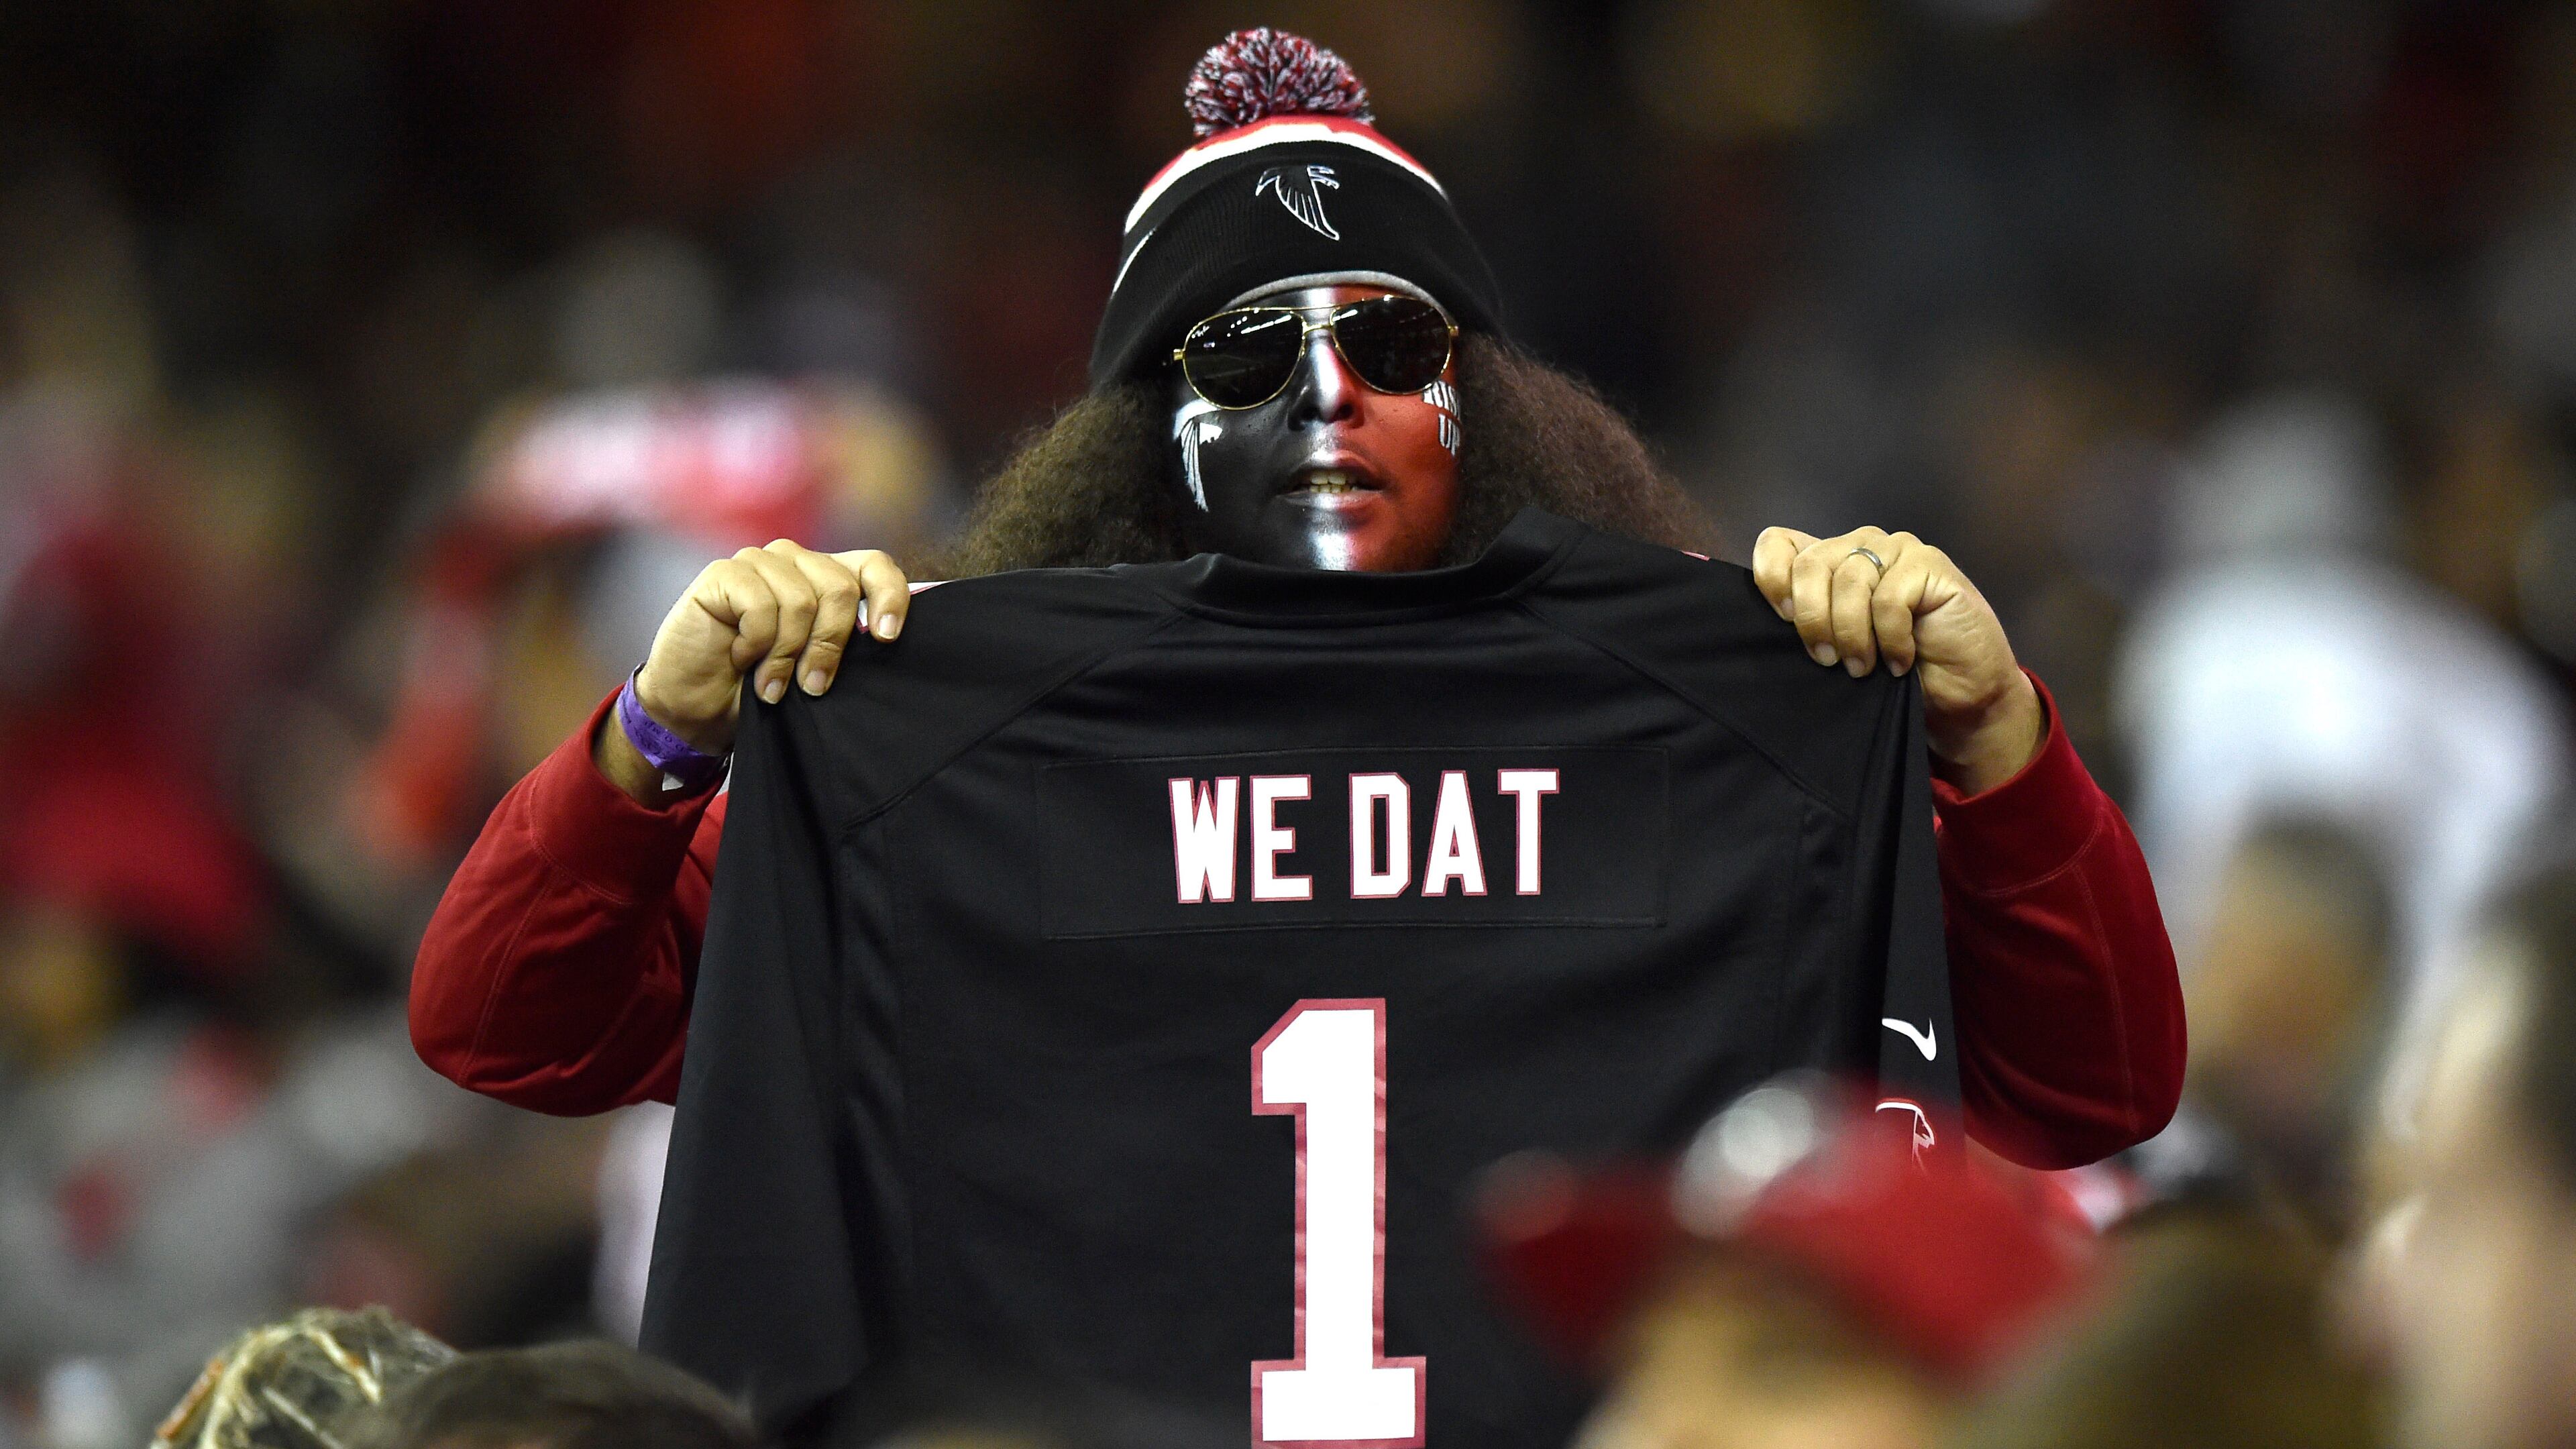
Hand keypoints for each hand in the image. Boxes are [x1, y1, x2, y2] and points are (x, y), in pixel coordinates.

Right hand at [594, 541, 910, 802]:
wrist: (698, 709)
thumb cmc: (762, 689)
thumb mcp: (817, 670)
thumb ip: (847, 645)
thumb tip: (883, 637)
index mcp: (828, 579)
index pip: (875, 566)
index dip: (889, 596)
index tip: (886, 638)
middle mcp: (797, 563)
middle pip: (840, 587)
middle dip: (830, 645)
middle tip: (814, 686)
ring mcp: (759, 563)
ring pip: (802, 600)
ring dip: (788, 654)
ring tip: (772, 685)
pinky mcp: (724, 573)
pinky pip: (760, 603)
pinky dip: (756, 643)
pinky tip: (742, 658)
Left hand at [1751, 526, 2042, 795]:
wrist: (1962, 694)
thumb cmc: (1893, 673)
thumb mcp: (1837, 648)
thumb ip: (1808, 622)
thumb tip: (1774, 620)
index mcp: (1829, 562)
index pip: (1778, 543)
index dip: (1771, 578)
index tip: (1782, 620)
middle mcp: (1859, 545)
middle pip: (1810, 564)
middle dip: (1813, 620)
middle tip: (1829, 661)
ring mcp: (1896, 550)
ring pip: (1848, 580)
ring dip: (1851, 634)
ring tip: (1863, 668)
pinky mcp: (1929, 564)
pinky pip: (1888, 597)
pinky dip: (1889, 638)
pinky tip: (1899, 662)